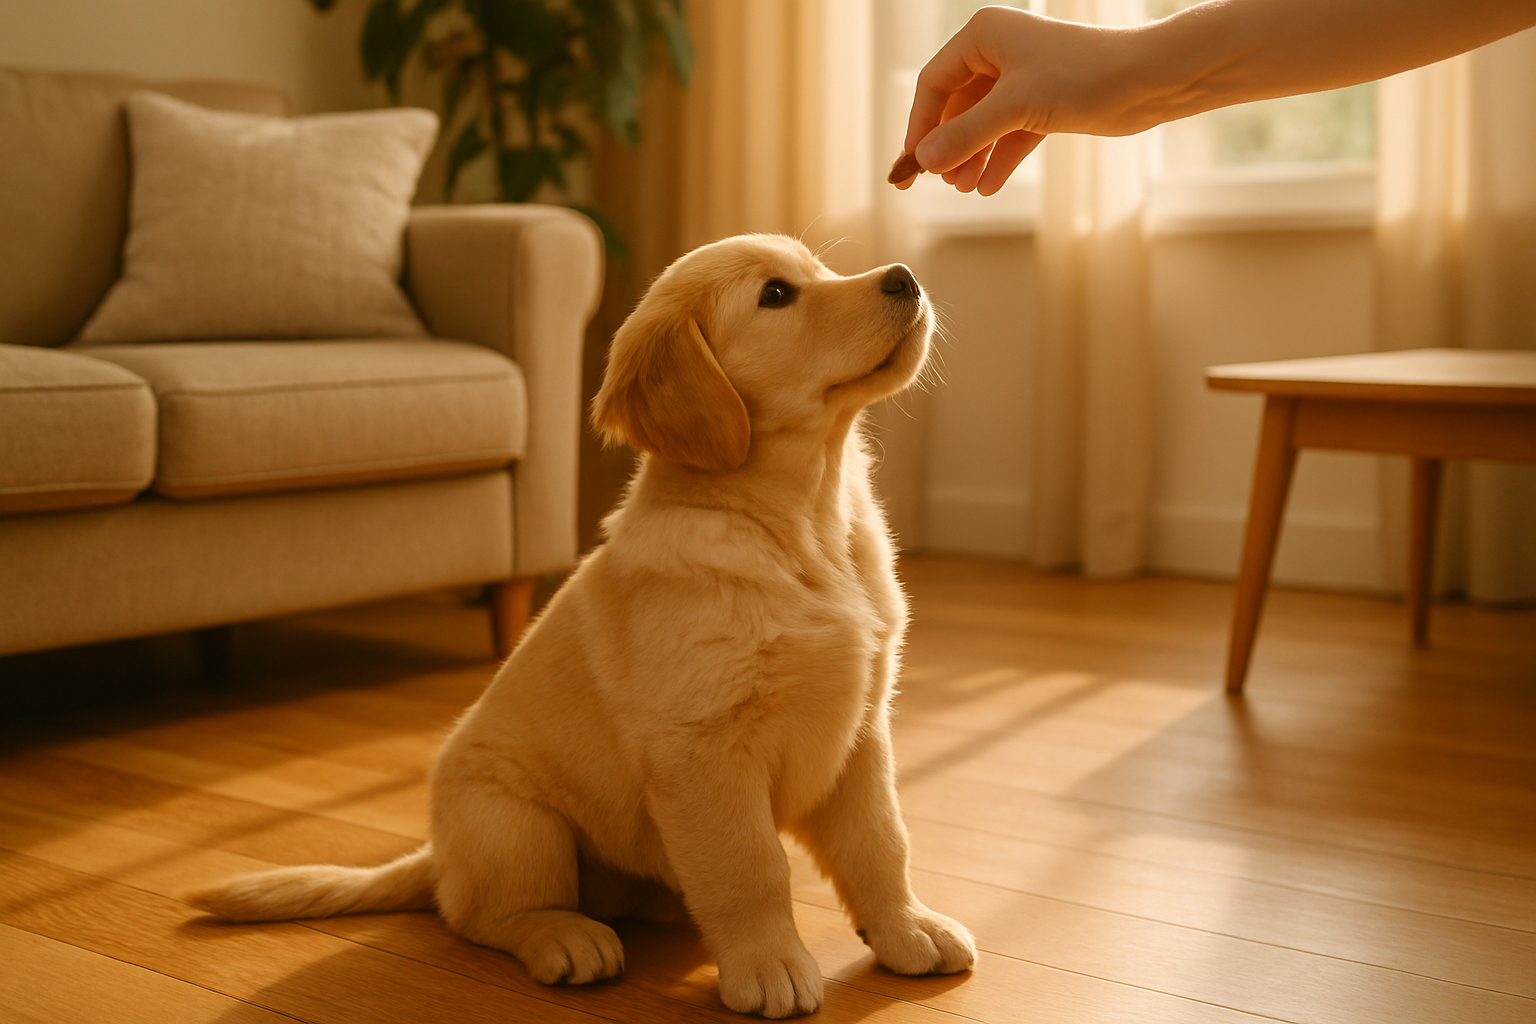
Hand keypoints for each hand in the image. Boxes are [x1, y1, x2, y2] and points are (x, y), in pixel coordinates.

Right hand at [896, 6, 1152, 195]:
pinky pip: (1008, 134)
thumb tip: (923, 161)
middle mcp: (999, 52)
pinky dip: (998, 158)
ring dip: (971, 156)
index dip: (920, 126)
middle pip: (956, 106)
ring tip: (965, 188)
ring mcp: (1022, 78)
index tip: (912, 165)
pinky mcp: (1043, 102)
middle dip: (948, 146)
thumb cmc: (1084, 76)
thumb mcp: (1015, 107)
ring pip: (982, 123)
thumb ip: (966, 135)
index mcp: (984, 36)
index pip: (934, 83)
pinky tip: (988, 186)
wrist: (1148, 80)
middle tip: (936, 182)